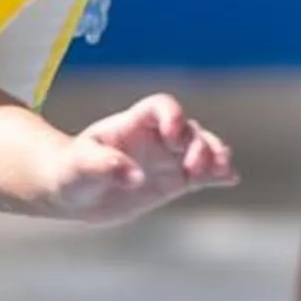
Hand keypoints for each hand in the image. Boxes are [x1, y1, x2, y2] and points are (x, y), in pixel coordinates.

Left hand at [45, 93, 237, 223]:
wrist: (73, 193)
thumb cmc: (70, 172)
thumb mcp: (79, 168)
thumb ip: (104, 167)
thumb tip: (134, 177)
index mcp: (133, 123)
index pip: (161, 106)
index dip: (172, 116)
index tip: (172, 137)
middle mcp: (156, 137)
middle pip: (189, 129)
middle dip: (198, 144)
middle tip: (195, 167)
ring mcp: (168, 158)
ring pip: (202, 149)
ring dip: (215, 156)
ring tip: (222, 172)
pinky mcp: (176, 181)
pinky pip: (203, 174)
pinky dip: (218, 174)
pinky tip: (230, 179)